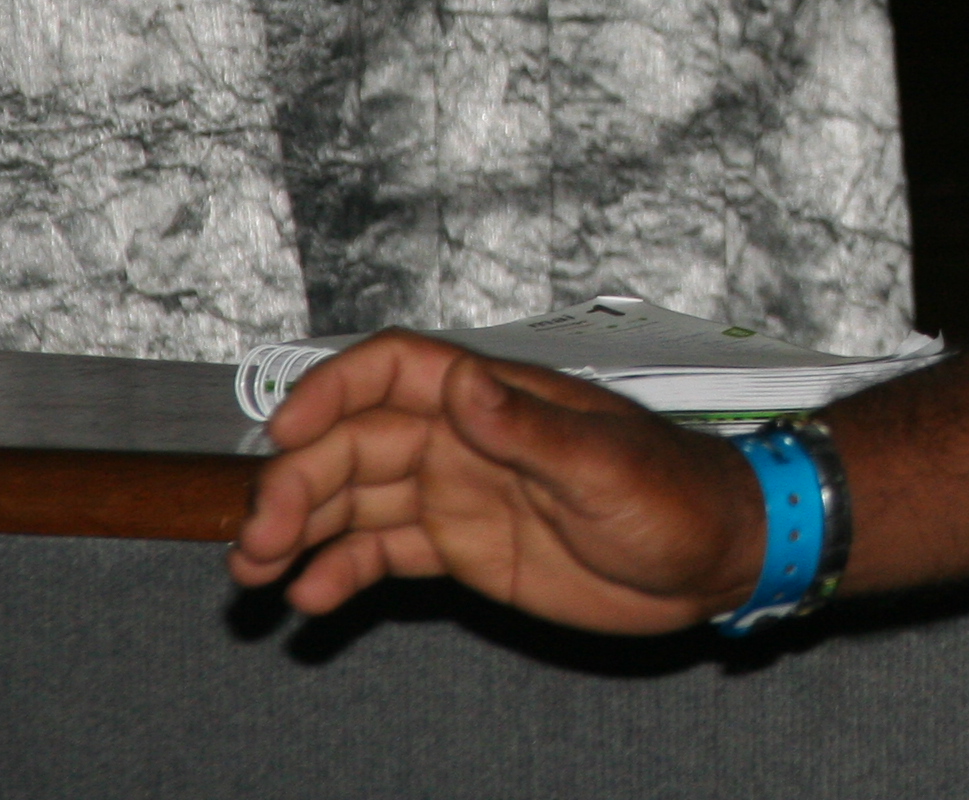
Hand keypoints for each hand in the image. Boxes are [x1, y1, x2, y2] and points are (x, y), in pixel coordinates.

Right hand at [228, 332, 766, 631]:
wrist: (712, 557)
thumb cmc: (674, 494)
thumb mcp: (604, 465)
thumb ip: (529, 429)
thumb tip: (461, 383)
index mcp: (495, 399)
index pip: (394, 370)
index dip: (332, 389)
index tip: (284, 429)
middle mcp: (464, 439)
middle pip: (355, 442)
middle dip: (298, 481)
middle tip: (259, 537)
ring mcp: (458, 493)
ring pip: (354, 498)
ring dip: (300, 528)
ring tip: (256, 573)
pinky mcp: (462, 549)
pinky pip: (383, 552)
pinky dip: (339, 571)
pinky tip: (309, 599)